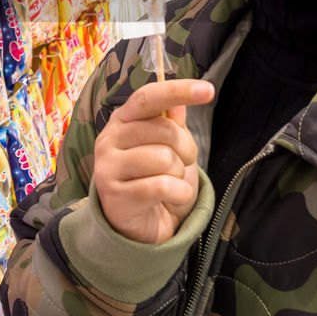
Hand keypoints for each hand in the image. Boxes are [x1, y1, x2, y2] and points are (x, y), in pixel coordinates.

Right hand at [93, 79, 213, 244]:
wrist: (137, 225)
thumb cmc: (154, 179)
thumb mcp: (167, 147)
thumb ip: (171, 122)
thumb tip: (180, 102)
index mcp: (122, 119)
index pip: (148, 97)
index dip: (178, 90)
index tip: (208, 89)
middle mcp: (109, 138)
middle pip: (164, 130)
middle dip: (186, 149)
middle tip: (182, 163)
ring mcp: (108, 167)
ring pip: (164, 159)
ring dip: (179, 174)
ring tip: (170, 182)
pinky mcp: (114, 195)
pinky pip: (162, 186)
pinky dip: (178, 193)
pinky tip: (171, 198)